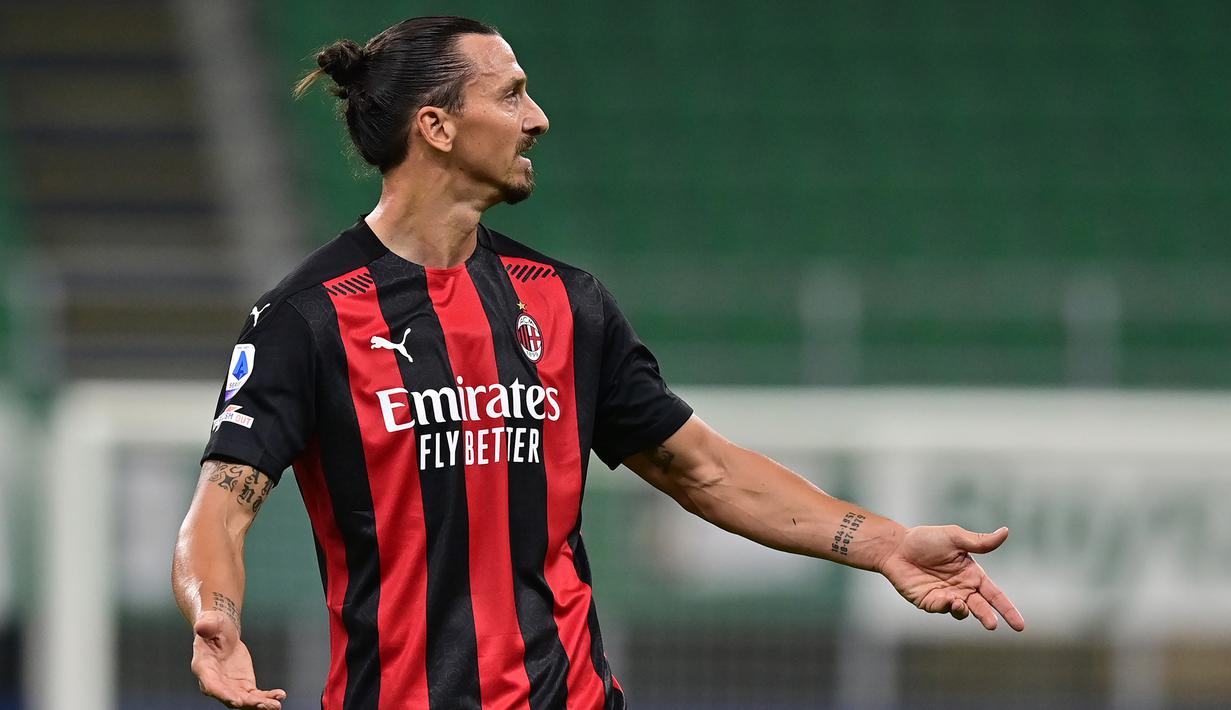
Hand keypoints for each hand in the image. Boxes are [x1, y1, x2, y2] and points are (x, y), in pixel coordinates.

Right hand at [191, 611, 286, 708]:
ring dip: (260, 704)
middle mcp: (216, 682)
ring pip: (245, 700)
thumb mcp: (210, 622)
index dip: (224, 694)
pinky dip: (267, 696)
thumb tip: (202, 626)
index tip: (237, 701)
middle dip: (247, 703)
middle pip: (230, 697)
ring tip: (275, 706)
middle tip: (262, 705)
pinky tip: (279, 696)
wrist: (222, 632)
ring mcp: (230, 686)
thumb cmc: (213, 626)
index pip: (212, 686)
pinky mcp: (243, 685)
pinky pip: (255, 694)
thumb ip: (206, 626)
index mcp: (204, 668)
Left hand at [877, 525, 1025, 630]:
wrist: (896, 547)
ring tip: (960, 603)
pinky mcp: (929, 602)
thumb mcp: (954, 537)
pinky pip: (941, 608)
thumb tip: (1006, 532)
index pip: (995, 595)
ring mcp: (945, 597)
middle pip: (981, 607)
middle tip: (992, 625)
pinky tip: (945, 599)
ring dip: (964, 611)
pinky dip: (945, 606)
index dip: (1008, 609)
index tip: (1020, 626)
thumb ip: (979, 541)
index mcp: (972, 574)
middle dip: (988, 617)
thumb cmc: (925, 539)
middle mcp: (962, 588)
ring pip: (962, 611)